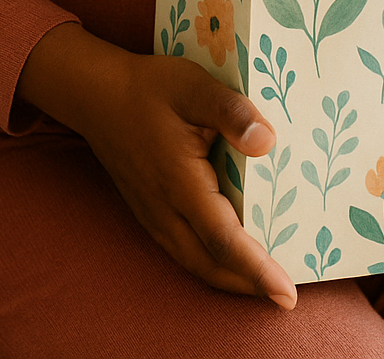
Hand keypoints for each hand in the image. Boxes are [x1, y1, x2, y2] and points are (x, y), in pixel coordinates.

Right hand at [16, 27, 296, 307]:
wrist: (97, 95)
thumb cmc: (150, 88)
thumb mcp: (194, 87)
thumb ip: (232, 112)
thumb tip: (268, 142)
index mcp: (181, 184)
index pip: (224, 241)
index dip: (258, 270)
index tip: (287, 294)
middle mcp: (166, 210)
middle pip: (211, 265)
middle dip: (249, 285)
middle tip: (286, 296)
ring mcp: (154, 214)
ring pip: (195, 262)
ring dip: (230, 278)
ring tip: (264, 281)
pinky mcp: (149, 210)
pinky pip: (182, 250)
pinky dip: (210, 263)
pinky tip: (227, 255)